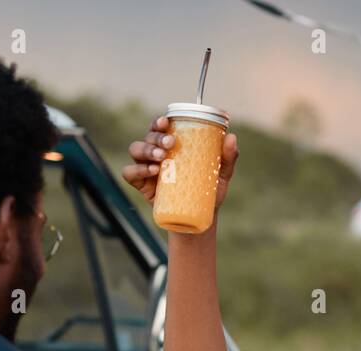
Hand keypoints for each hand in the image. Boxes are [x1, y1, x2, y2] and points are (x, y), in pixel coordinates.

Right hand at [122, 115, 239, 212]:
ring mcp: (147, 169)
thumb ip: (228, 157)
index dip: (160, 121)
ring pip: (136, 149)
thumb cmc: (208, 192)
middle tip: (170, 144)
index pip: (161, 127)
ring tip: (161, 159)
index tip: (166, 121)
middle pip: (149, 136)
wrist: (200, 219)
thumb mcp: (221, 174)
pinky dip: (136, 170)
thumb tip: (231, 137)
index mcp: (172, 145)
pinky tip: (151, 172)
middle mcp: (157, 153)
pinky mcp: (142, 185)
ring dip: (146, 150)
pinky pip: (129, 173)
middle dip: (156, 137)